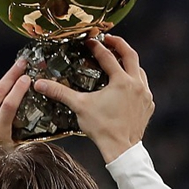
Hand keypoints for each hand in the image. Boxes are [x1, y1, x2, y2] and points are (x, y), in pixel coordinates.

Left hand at [0, 59, 29, 168]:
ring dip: (6, 83)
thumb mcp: (13, 153)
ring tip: (18, 72)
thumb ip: (22, 136)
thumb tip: (39, 121)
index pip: (8, 105)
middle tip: (22, 62)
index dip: (18, 89)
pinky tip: (7, 96)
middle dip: (11, 74)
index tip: (28, 78)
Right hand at [33, 35, 154, 162]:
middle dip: (119, 44)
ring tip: (120, 61)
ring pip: (140, 71)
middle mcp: (136, 84)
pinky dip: (136, 82)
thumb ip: (60, 92)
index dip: (97, 47)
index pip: (107, 56)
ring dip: (130, 64)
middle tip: (109, 38)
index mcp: (121, 81)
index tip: (90, 41)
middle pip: (131, 55)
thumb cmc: (102, 129)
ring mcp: (145, 95)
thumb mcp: (80, 107)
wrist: (122, 149)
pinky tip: (128, 85)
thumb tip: (40, 84)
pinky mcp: (148, 105)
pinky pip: (144, 87)